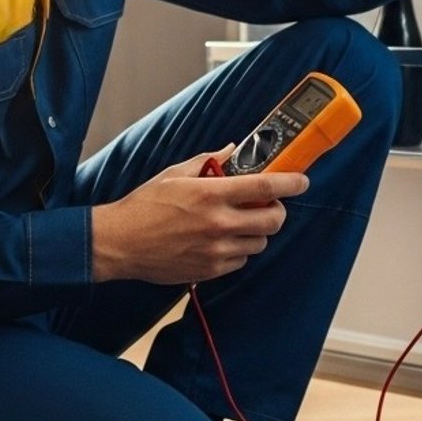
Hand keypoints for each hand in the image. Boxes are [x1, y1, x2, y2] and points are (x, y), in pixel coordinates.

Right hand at [90, 148, 308, 284]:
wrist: (120, 243)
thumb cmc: (144, 205)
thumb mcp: (175, 174)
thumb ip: (208, 161)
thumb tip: (232, 150)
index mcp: (210, 194)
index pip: (265, 186)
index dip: (290, 183)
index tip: (302, 181)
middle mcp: (218, 224)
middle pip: (273, 220)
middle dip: (276, 211)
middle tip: (267, 204)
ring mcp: (216, 250)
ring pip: (260, 242)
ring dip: (257, 231)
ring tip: (239, 222)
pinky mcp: (210, 271)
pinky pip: (241, 261)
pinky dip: (239, 250)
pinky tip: (221, 240)